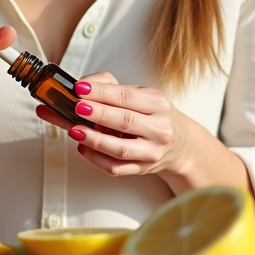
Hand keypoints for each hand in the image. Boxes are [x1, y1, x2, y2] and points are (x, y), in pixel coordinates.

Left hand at [34, 71, 190, 177]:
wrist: (179, 142)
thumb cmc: (153, 115)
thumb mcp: (141, 94)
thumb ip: (112, 86)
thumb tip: (83, 85)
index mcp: (158, 104)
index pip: (127, 96)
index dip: (102, 92)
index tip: (80, 88)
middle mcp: (158, 129)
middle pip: (124, 121)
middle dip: (98, 114)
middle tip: (77, 107)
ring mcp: (151, 152)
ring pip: (120, 149)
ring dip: (94, 140)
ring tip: (75, 130)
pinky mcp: (142, 169)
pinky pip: (116, 168)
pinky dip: (96, 159)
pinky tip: (83, 147)